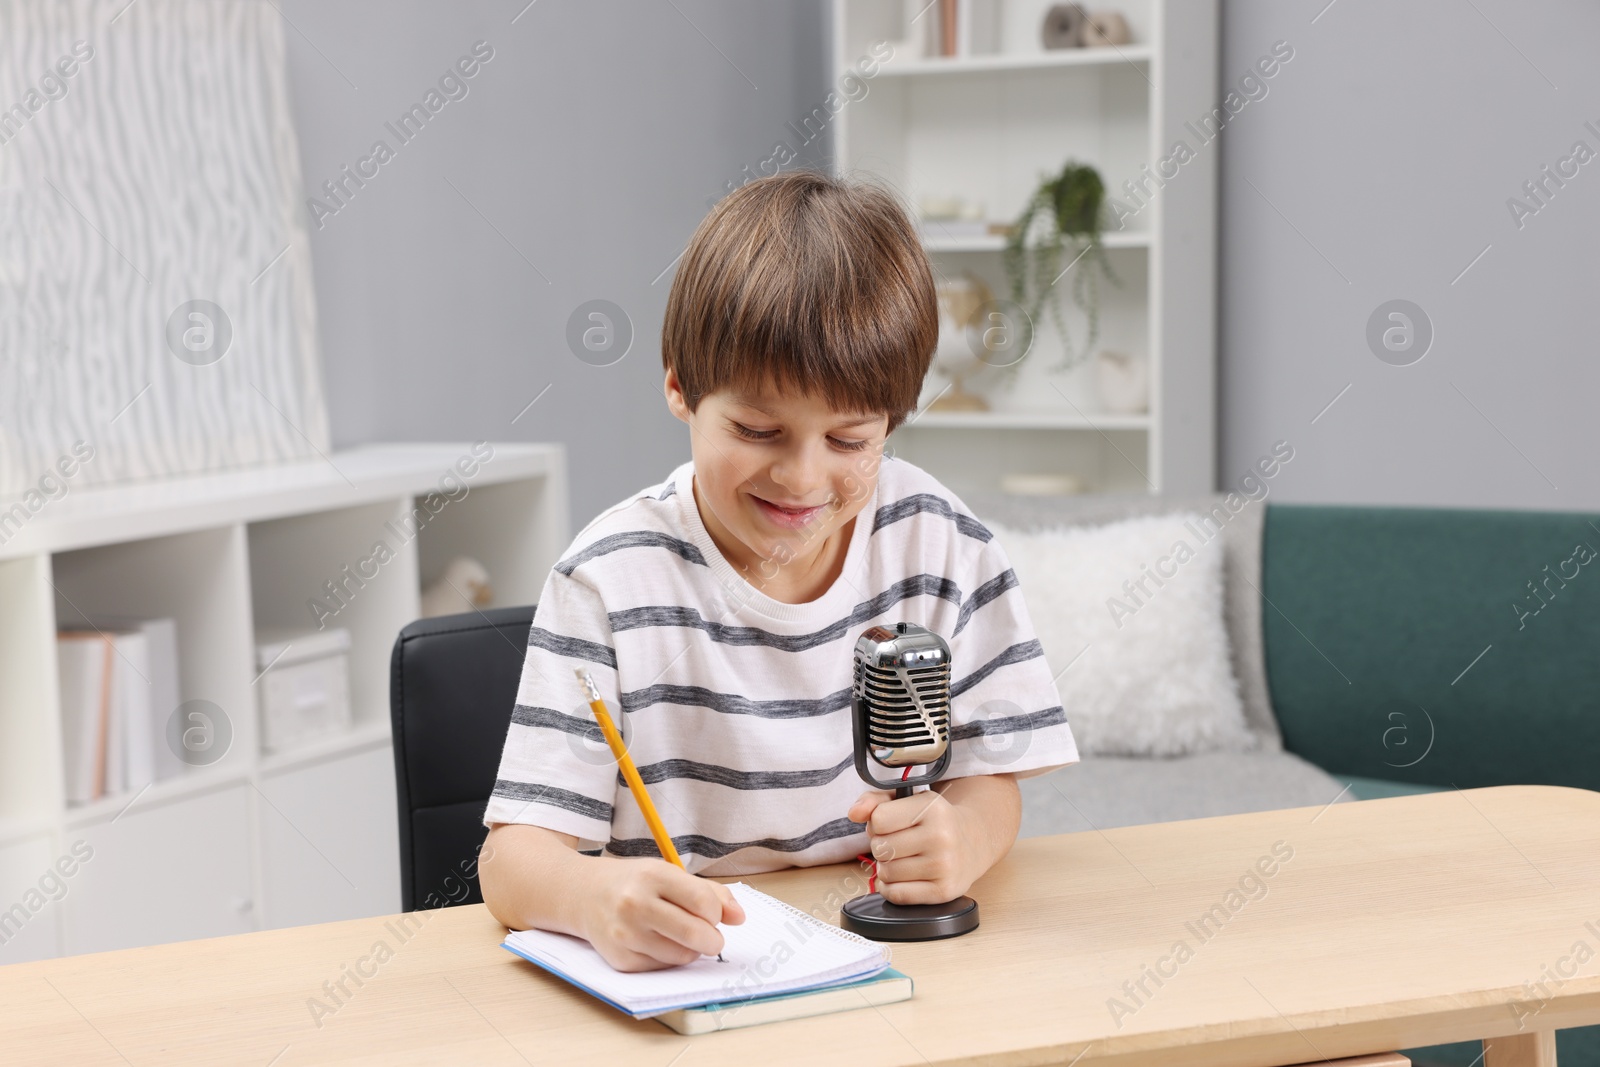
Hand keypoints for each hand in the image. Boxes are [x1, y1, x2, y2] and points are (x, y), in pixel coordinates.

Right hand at [580, 858, 744, 971]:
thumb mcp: (669, 874)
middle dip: (713, 940)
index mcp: (652, 876)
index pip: (704, 902)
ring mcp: (625, 933)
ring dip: (692, 951)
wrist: (584, 894)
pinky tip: (661, 943)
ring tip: (683, 937)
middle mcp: (635, 904)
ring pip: (681, 956)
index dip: (717, 913)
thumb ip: (710, 892)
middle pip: (694, 933)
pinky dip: (670, 960)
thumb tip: (740, 918)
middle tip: (712, 938)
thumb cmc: (634, 882)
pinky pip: (662, 968)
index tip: (713, 915)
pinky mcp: (619, 958)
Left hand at [847, 788, 984, 904]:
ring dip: (887, 867)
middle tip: (899, 843)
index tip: (890, 824)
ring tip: (905, 858)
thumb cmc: (934, 821)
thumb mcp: (909, 801)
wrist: (973, 842)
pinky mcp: (943, 892)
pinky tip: (904, 877)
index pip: (878, 820)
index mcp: (932, 808)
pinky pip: (896, 895)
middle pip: (880, 848)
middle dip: (882, 846)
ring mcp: (944, 866)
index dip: (877, 823)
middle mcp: (941, 836)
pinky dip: (891, 888)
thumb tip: (854, 813)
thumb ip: (876, 801)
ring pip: (886, 872)